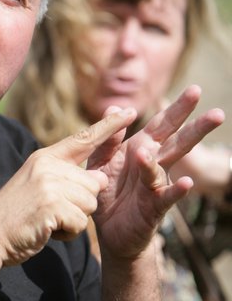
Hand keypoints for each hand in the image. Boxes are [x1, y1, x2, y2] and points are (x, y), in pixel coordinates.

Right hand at [0, 107, 136, 266]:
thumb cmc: (17, 213)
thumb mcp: (38, 184)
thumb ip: (66, 177)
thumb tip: (101, 180)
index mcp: (45, 156)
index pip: (83, 138)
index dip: (109, 127)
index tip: (130, 111)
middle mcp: (48, 165)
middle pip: (94, 184)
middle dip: (81, 204)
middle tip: (52, 210)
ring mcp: (49, 184)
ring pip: (90, 204)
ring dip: (74, 220)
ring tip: (48, 220)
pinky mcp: (52, 205)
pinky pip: (81, 223)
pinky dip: (68, 233)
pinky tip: (47, 230)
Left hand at [88, 85, 224, 258]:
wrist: (107, 228)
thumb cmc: (107, 190)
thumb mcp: (100, 160)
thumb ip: (106, 138)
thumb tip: (115, 108)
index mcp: (141, 148)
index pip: (161, 125)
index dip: (177, 109)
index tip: (196, 90)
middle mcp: (154, 164)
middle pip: (177, 141)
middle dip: (196, 126)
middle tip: (218, 113)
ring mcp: (156, 185)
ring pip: (171, 165)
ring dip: (183, 149)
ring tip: (193, 131)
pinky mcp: (153, 206)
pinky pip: (165, 197)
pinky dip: (176, 190)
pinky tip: (187, 183)